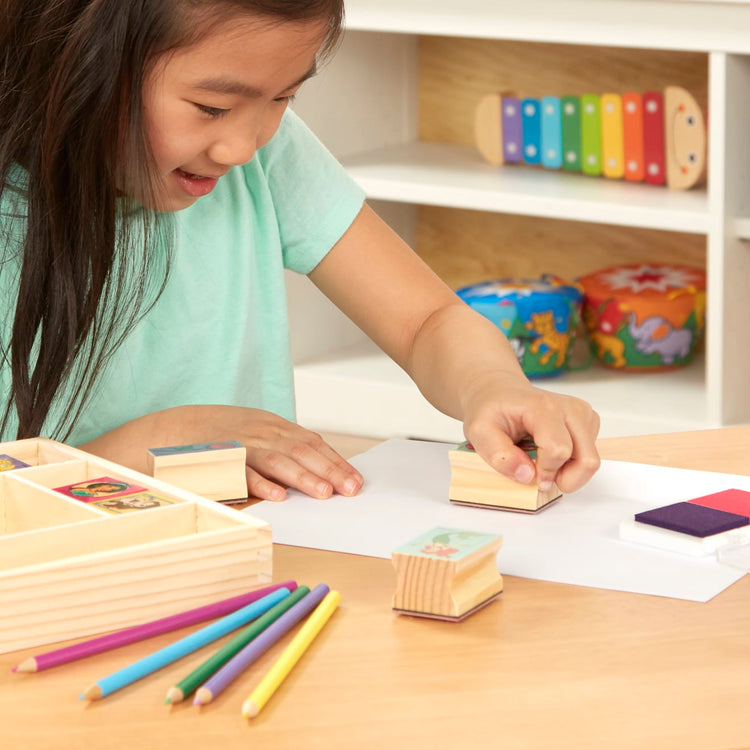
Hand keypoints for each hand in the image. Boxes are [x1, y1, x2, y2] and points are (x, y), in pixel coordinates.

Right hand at [180, 406, 363, 501]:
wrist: (176, 428)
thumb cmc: (225, 435)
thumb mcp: (259, 432)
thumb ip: (286, 448)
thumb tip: (321, 471)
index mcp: (274, 426)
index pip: (312, 443)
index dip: (336, 462)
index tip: (356, 481)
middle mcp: (261, 433)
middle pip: (301, 451)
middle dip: (329, 470)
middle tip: (351, 489)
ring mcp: (241, 446)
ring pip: (277, 461)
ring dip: (302, 477)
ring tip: (324, 493)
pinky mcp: (220, 462)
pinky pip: (242, 473)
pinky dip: (260, 484)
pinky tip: (278, 497)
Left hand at [460, 374, 600, 493]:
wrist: (500, 392)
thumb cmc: (492, 411)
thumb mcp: (479, 432)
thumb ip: (499, 455)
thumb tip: (527, 476)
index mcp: (543, 408)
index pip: (558, 450)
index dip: (545, 473)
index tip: (529, 476)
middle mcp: (570, 408)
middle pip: (587, 460)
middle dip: (565, 479)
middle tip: (541, 478)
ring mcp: (582, 414)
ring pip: (591, 460)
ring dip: (569, 472)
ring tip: (543, 463)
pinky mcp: (588, 421)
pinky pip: (589, 454)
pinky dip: (573, 463)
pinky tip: (551, 453)